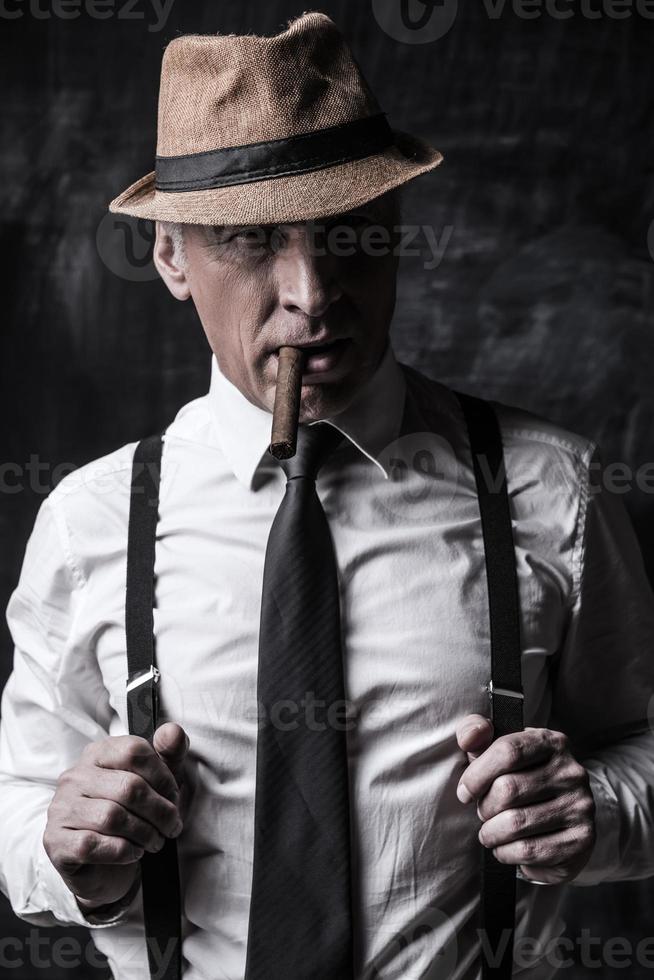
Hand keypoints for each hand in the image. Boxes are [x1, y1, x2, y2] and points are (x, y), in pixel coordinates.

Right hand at [44, 723, 188, 909]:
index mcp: (97, 753)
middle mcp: (74, 776)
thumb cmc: (131, 815)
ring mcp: (61, 808)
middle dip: (160, 811)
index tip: (174, 796)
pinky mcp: (56, 841)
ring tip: (155, 841)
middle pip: (128, 787)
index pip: (134, 750)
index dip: (162, 775)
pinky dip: (123, 851)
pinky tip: (133, 852)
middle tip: (172, 826)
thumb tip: (174, 731)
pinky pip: (94, 844)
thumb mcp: (157, 782)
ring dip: (144, 833)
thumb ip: (169, 754)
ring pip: (112, 817)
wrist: (104, 866)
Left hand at [455, 714, 595, 883]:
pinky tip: (504, 847)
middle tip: (483, 812)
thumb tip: (469, 738)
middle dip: (484, 806)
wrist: (560, 817)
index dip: (477, 774)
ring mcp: (580, 807)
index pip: (508, 751)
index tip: (464, 792)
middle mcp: (572, 772)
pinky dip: (506, 852)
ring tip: (490, 832)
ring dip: (491, 833)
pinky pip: (529, 851)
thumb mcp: (498, 748)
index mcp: (552, 742)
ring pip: (515, 823)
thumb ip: (476, 732)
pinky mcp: (581, 840)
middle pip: (508, 789)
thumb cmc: (519, 778)